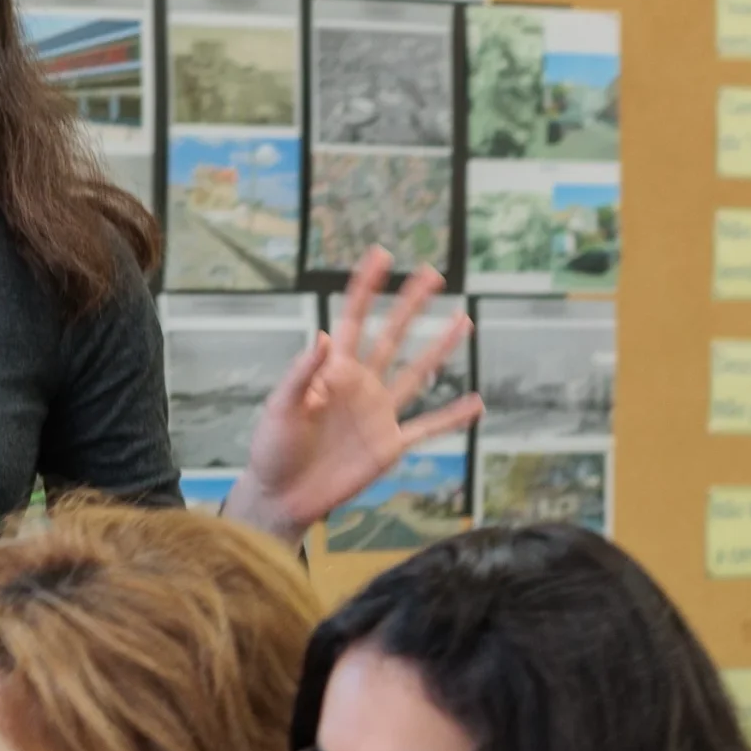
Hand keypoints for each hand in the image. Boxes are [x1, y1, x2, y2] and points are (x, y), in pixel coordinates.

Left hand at [225, 249, 482, 538]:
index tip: (382, 255)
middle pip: (393, 335)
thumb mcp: (281, 408)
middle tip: (434, 273)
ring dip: (441, 347)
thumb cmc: (273, 448)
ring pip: (416, 373)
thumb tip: (323, 337)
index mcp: (333, 370)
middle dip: (412, 304)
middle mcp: (361, 385)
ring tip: (463, 320)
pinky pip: (428, 428)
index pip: (354, 319)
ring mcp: (378, 413)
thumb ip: (302, 374)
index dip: (367, 287)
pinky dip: (452, 417)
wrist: (282, 495)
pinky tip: (477, 404)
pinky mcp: (389, 445)